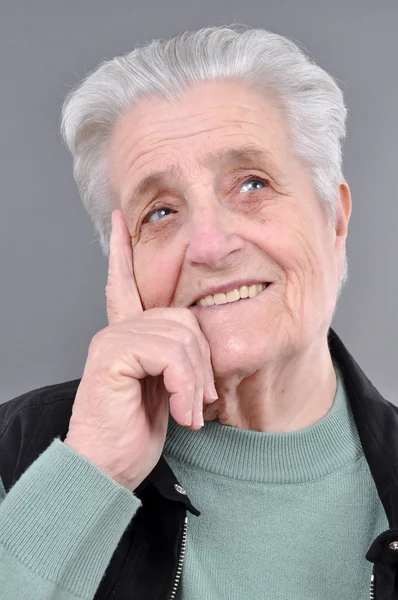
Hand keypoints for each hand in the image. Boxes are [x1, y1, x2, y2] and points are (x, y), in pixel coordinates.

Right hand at [64, 209, 217, 490]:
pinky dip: (185, 386)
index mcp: (127, 335)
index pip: (125, 283)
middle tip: (200, 401)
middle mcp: (117, 330)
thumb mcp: (166, 390)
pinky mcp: (112, 354)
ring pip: (182, 337)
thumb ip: (176, 359)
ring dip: (196, 382)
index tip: (122, 221)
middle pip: (184, 318)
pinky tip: (180, 413)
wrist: (108, 469)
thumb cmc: (135, 432)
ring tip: (190, 412)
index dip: (122, 252)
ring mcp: (112, 339)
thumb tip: (199, 344)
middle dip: (203, 363)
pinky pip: (168, 354)